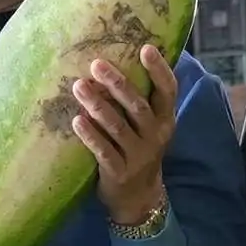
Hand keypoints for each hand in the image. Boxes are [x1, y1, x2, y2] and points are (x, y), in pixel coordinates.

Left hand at [71, 45, 174, 232]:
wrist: (139, 198)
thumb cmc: (140, 150)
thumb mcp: (150, 127)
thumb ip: (142, 99)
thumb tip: (124, 57)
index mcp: (165, 120)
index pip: (168, 91)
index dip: (159, 70)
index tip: (146, 48)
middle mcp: (155, 136)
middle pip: (138, 106)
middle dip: (117, 84)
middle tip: (96, 64)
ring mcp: (138, 156)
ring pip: (117, 127)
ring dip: (97, 106)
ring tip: (79, 87)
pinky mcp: (119, 173)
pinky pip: (103, 151)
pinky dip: (90, 135)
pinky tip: (77, 120)